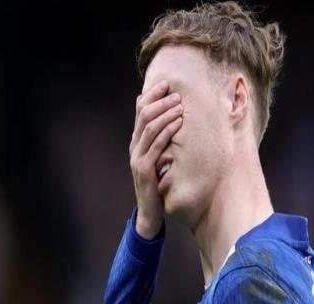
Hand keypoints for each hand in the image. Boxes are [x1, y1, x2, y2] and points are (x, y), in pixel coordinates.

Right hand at [129, 80, 182, 238]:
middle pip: (144, 116)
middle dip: (160, 102)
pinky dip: (168, 131)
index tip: (165, 84)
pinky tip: (178, 122)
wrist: (150, 210)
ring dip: (166, 114)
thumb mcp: (157, 159)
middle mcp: (134, 147)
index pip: (140, 112)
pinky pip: (156, 145)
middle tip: (176, 94)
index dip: (151, 96)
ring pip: (150, 128)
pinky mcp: (143, 168)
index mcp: (136, 142)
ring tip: (179, 105)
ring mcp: (137, 157)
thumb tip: (169, 122)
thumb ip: (159, 141)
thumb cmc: (157, 182)